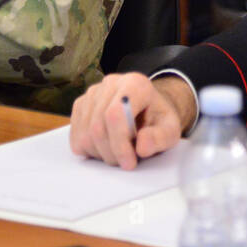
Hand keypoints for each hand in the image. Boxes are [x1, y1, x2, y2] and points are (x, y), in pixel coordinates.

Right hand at [70, 73, 195, 168]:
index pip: (115, 115)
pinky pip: (76, 134)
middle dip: (111, 153)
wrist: (148, 109)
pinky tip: (106, 147)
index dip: (119, 144)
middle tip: (126, 162)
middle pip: (97, 126)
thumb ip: (161, 137)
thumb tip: (142, 146)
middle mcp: (111, 83)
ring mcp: (93, 93)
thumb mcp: (170, 129)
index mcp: (135, 84)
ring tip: (119, 152)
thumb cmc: (157, 118)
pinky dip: (89, 149)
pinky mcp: (81, 105)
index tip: (129, 162)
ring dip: (100, 153)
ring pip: (84, 133)